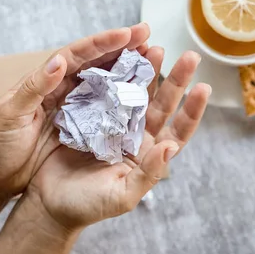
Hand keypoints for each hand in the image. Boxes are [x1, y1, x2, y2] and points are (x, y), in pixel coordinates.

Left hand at [0, 24, 151, 197]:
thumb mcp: (11, 115)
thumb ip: (34, 87)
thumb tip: (58, 60)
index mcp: (44, 81)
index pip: (76, 55)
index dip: (102, 43)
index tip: (127, 33)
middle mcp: (61, 88)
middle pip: (95, 62)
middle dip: (121, 47)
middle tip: (147, 34)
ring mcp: (72, 107)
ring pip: (104, 82)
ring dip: (125, 68)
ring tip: (150, 57)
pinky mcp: (79, 127)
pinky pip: (105, 108)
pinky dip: (122, 98)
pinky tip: (140, 94)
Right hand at [26, 48, 210, 229]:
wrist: (50, 202)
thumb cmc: (88, 205)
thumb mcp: (122, 196)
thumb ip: (148, 174)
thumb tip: (170, 148)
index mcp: (147, 153)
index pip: (177, 131)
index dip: (192, 111)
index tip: (204, 87)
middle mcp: (134, 134)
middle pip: (161, 103)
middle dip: (175, 79)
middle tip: (189, 56)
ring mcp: (113, 122)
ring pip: (136, 91)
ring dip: (147, 71)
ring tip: (155, 48)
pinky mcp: (90, 113)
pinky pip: (106, 90)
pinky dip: (115, 74)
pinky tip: (121, 57)